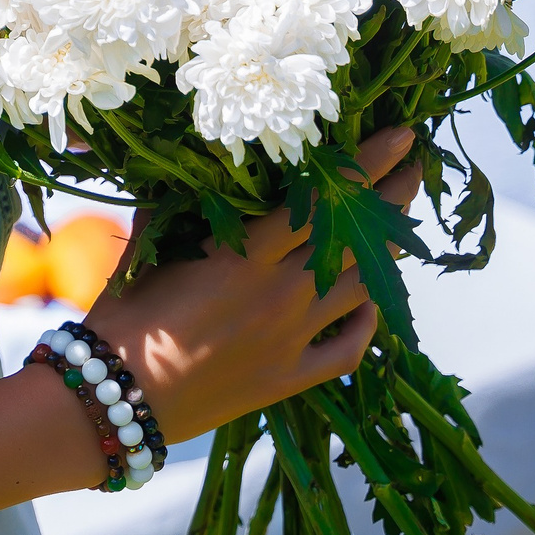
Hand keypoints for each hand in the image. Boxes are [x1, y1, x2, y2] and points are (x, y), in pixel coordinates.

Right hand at [77, 127, 422, 445]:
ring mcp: (291, 338)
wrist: (116, 398)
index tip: (403, 135)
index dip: (368, 163)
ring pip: (360, 289)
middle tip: (417, 167)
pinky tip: (369, 306)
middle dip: (392, 198)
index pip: (322, 197)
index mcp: (246, 254)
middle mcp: (280, 293)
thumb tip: (189, 173)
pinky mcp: (289, 378)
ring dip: (386, 255)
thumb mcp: (148, 250)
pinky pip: (347, 349)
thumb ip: (175, 209)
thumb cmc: (123, 317)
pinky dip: (365, 324)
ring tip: (400, 228)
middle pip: (354, 238)